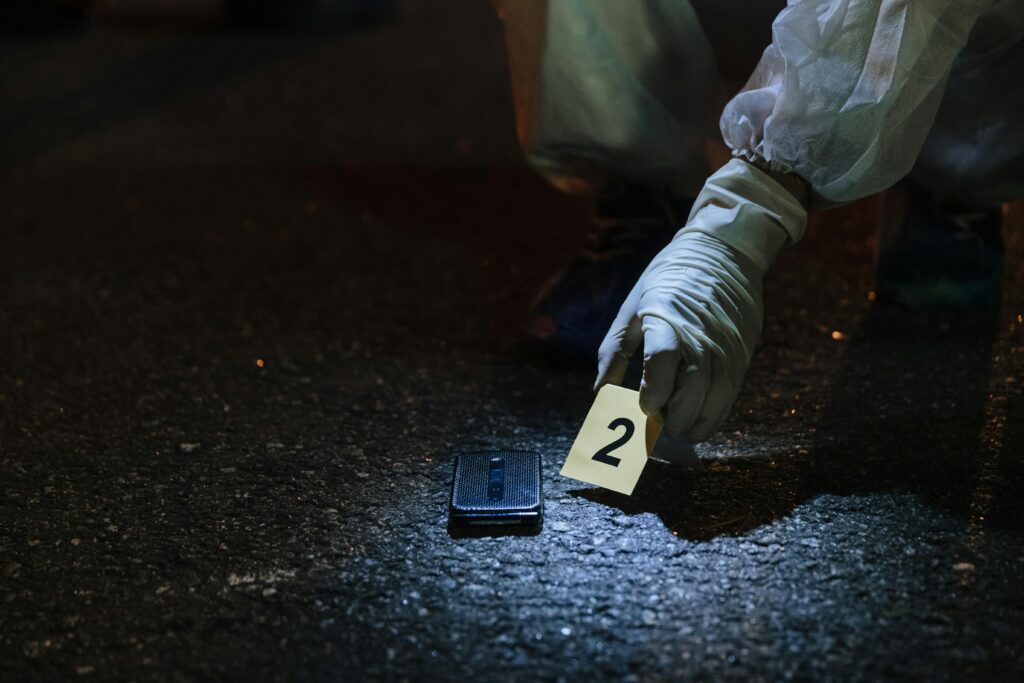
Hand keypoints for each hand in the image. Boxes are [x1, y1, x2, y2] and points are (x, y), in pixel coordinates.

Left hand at [594, 159, 806, 441]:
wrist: (725, 251)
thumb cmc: (669, 278)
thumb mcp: (632, 306)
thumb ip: (615, 351)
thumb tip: (600, 393)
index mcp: (667, 318)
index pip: (662, 364)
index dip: (651, 393)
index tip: (643, 407)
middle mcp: (701, 336)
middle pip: (689, 391)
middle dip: (670, 418)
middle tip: (656, 425)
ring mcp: (726, 346)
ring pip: (713, 400)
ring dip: (693, 423)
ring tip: (676, 430)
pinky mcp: (742, 353)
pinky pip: (729, 395)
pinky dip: (714, 416)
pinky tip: (698, 423)